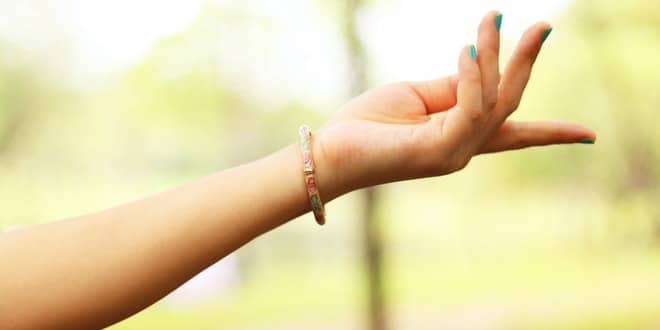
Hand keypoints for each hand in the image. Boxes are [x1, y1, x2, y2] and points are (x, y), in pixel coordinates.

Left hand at [315, 11, 595, 196]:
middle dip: (526, 65)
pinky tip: (468, 48)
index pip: (513, 134)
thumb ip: (453, 85)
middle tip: (544, 25)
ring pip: (494, 101)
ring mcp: (453, 154)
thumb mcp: (416, 96)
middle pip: (509, 105)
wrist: (330, 151)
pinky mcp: (438, 150)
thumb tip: (481, 64)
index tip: (590, 136)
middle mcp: (463, 150)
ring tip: (493, 18)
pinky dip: (473, 76)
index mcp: (458, 137)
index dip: (551, 133)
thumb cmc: (367, 124)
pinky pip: (469, 108)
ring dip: (498, 56)